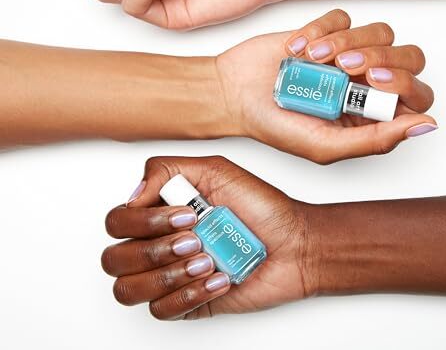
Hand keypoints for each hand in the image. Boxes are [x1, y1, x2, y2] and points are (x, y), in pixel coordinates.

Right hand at [102, 156, 309, 318]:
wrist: (294, 243)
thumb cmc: (261, 207)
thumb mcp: (216, 171)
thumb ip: (168, 170)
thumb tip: (133, 196)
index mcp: (161, 212)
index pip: (118, 222)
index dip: (144, 222)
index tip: (187, 214)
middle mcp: (159, 244)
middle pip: (114, 259)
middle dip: (154, 250)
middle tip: (194, 239)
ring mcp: (171, 275)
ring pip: (129, 289)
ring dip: (170, 274)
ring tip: (207, 260)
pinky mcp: (187, 302)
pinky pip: (161, 311)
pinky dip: (190, 294)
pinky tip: (218, 278)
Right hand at [217, 9, 436, 163]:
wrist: (234, 93)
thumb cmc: (275, 125)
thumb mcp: (324, 146)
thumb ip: (375, 141)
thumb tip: (425, 125)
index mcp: (372, 116)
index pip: (418, 95)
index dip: (404, 84)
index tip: (370, 83)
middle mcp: (366, 84)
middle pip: (410, 57)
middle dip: (382, 58)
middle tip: (347, 67)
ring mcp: (348, 55)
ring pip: (381, 33)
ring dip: (346, 42)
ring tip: (312, 59)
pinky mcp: (328, 31)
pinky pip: (343, 17)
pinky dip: (321, 29)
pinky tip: (297, 48)